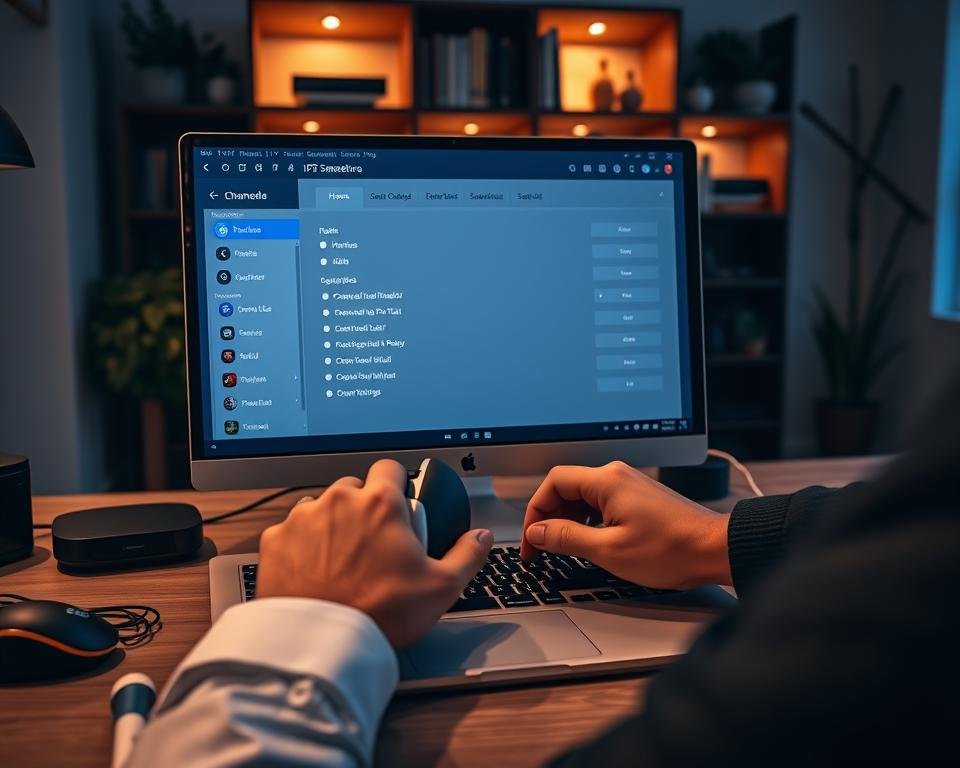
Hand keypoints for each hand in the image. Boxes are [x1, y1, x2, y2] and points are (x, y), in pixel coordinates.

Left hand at [257, 459, 493, 647]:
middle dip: (362, 508)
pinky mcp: (275, 541)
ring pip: (320, 508)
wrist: (322, 643)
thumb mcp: (441, 588)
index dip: (396, 483)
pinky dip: (301, 547)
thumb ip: (467, 555)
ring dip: (330, 525)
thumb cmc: (379, 613)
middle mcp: (338, 501)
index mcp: (380, 503)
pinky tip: (312, 572)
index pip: (389, 468)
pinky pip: (290, 532)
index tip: (398, 503)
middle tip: (373, 543)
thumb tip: (480, 537)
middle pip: (353, 488)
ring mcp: (302, 519)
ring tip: (340, 561)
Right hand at [521, 461, 730, 589]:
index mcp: (606, 481)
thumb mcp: (608, 550)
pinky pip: (600, 503)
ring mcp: (629, 485)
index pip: (553, 483)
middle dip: (549, 518)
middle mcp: (616, 475)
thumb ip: (566, 538)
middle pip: (566, 488)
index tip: (532, 539)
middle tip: (542, 549)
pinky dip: (587, 521)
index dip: (535, 512)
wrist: (714, 550)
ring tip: (564, 549)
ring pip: (582, 497)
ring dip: (567, 521)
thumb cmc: (671, 550)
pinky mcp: (638, 498)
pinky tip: (590, 543)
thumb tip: (538, 532)